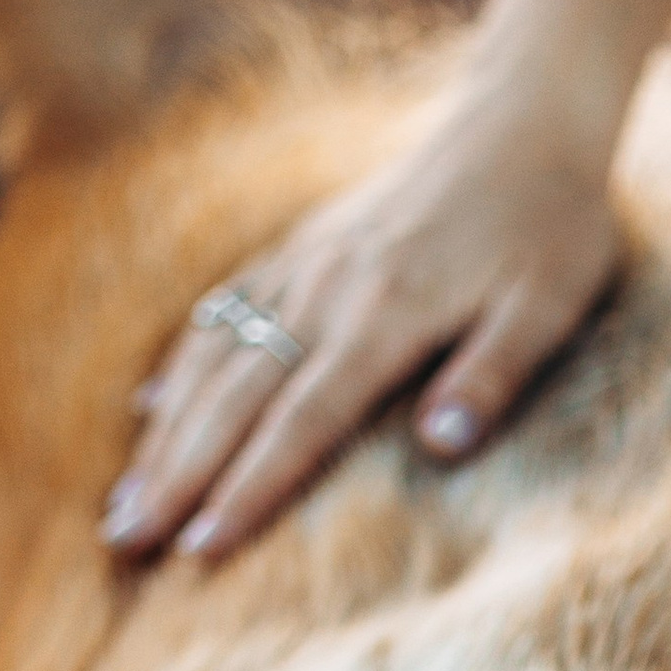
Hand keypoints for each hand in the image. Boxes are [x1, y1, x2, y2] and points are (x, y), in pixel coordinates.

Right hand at [103, 81, 622, 560]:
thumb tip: (442, 447)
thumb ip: (494, 375)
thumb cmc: (548, 227)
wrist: (520, 123)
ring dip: (164, 432)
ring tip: (121, 502)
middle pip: (236, 397)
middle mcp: (326, 289)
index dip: (249, 487)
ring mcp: (304, 265)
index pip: (303, 420)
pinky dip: (181, 360)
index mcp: (386, 314)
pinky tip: (148, 407)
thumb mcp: (549, 306)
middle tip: (126, 542)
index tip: (202, 547)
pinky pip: (224, 308)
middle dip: (177, 473)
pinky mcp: (300, 247)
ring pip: (215, 358)